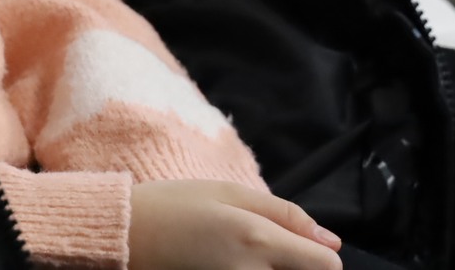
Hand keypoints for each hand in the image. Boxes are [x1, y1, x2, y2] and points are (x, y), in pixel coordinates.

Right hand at [128, 181, 343, 269]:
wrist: (124, 237)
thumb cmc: (173, 206)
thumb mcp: (228, 193)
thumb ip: (284, 213)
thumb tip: (331, 241)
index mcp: (257, 239)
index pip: (326, 266)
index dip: (320, 254)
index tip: (300, 245)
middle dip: (294, 265)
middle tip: (261, 247)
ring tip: (241, 254)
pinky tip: (227, 264)